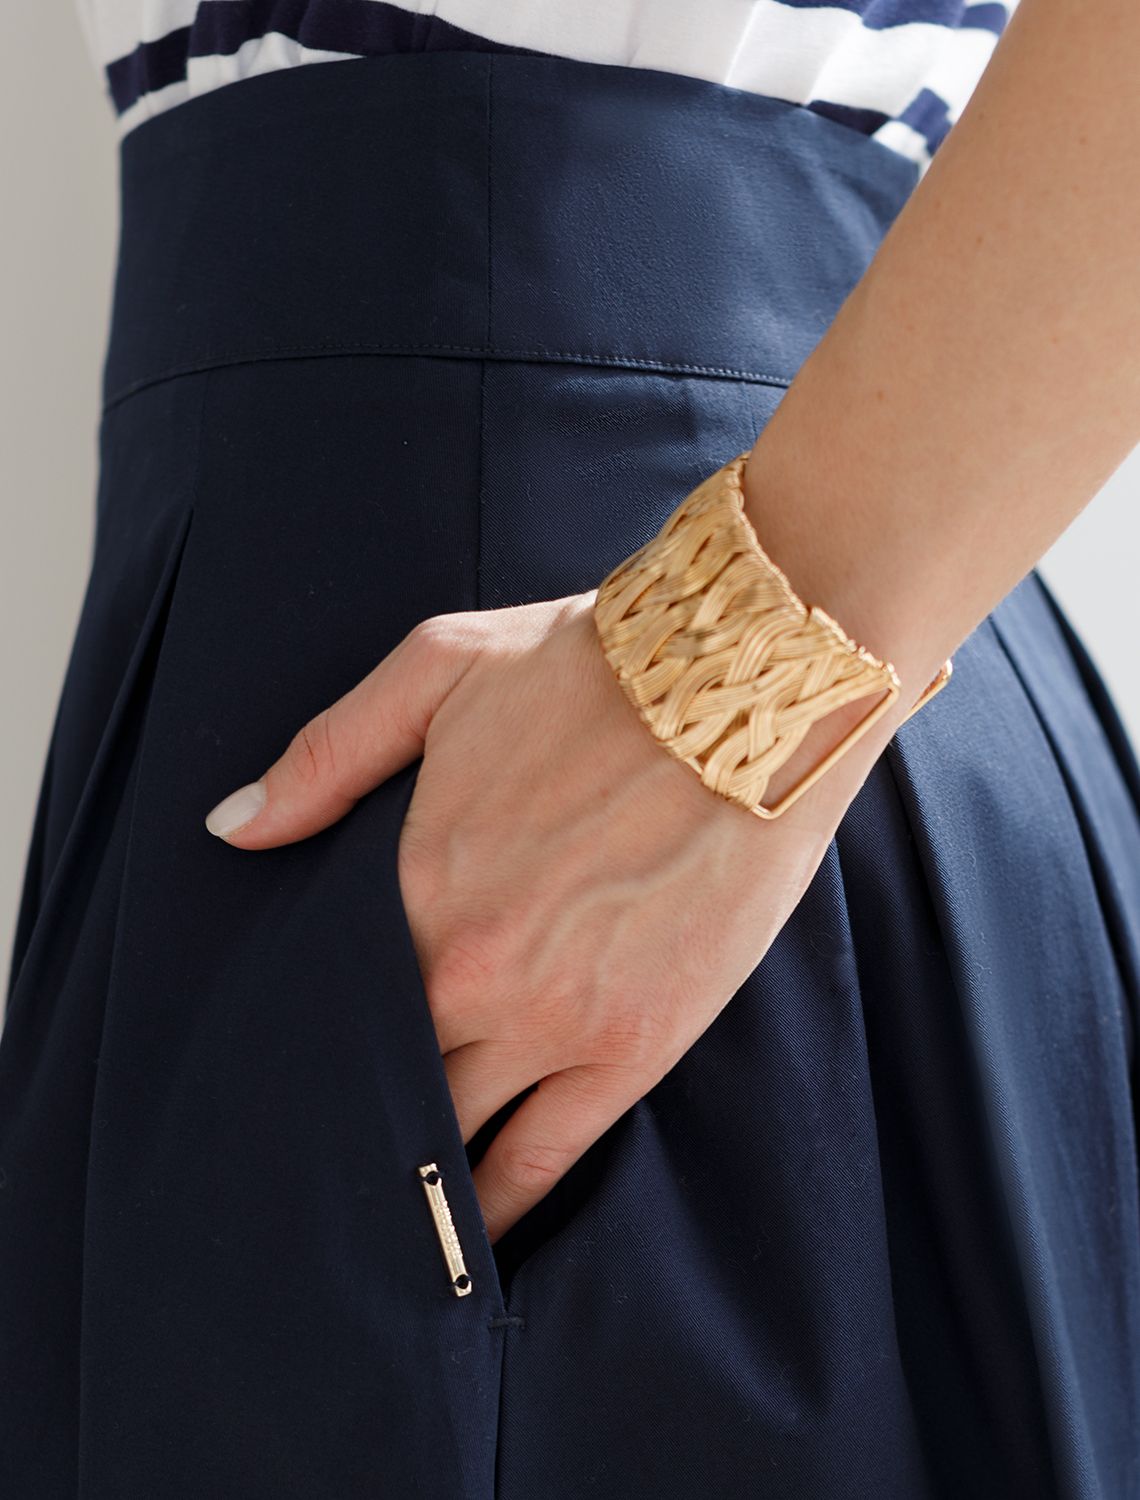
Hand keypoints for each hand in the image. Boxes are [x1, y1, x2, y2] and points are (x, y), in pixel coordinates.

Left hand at [203, 590, 833, 1242]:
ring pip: (452, 1127)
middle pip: (384, 1072)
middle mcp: (472, 967)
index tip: (280, 1070)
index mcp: (415, 881)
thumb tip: (234, 832)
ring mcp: (556, 1018)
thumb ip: (327, 756)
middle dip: (350, 1105)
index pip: (331, 996)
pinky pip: (548, 1154)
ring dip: (414, 1164)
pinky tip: (471, 1231)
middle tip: (318, 1146)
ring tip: (376, 1202)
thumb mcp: (440, 668)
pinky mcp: (634, 1045)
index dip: (305, 1037)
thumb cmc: (593, 668)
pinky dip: (501, 1200)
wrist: (747, 689)